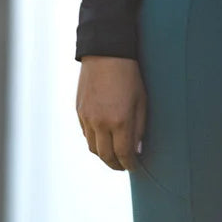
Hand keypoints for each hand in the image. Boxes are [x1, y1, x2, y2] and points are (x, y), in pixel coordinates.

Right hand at [76, 56, 146, 170]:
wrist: (106, 54)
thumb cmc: (130, 75)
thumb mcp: (142, 99)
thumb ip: (140, 126)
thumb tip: (137, 149)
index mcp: (120, 121)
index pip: (124, 153)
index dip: (130, 164)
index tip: (135, 167)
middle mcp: (101, 123)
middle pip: (106, 156)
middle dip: (116, 164)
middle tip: (124, 166)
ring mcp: (87, 119)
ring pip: (93, 148)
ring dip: (104, 156)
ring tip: (114, 156)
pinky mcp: (79, 112)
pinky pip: (86, 134)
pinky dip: (95, 141)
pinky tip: (103, 139)